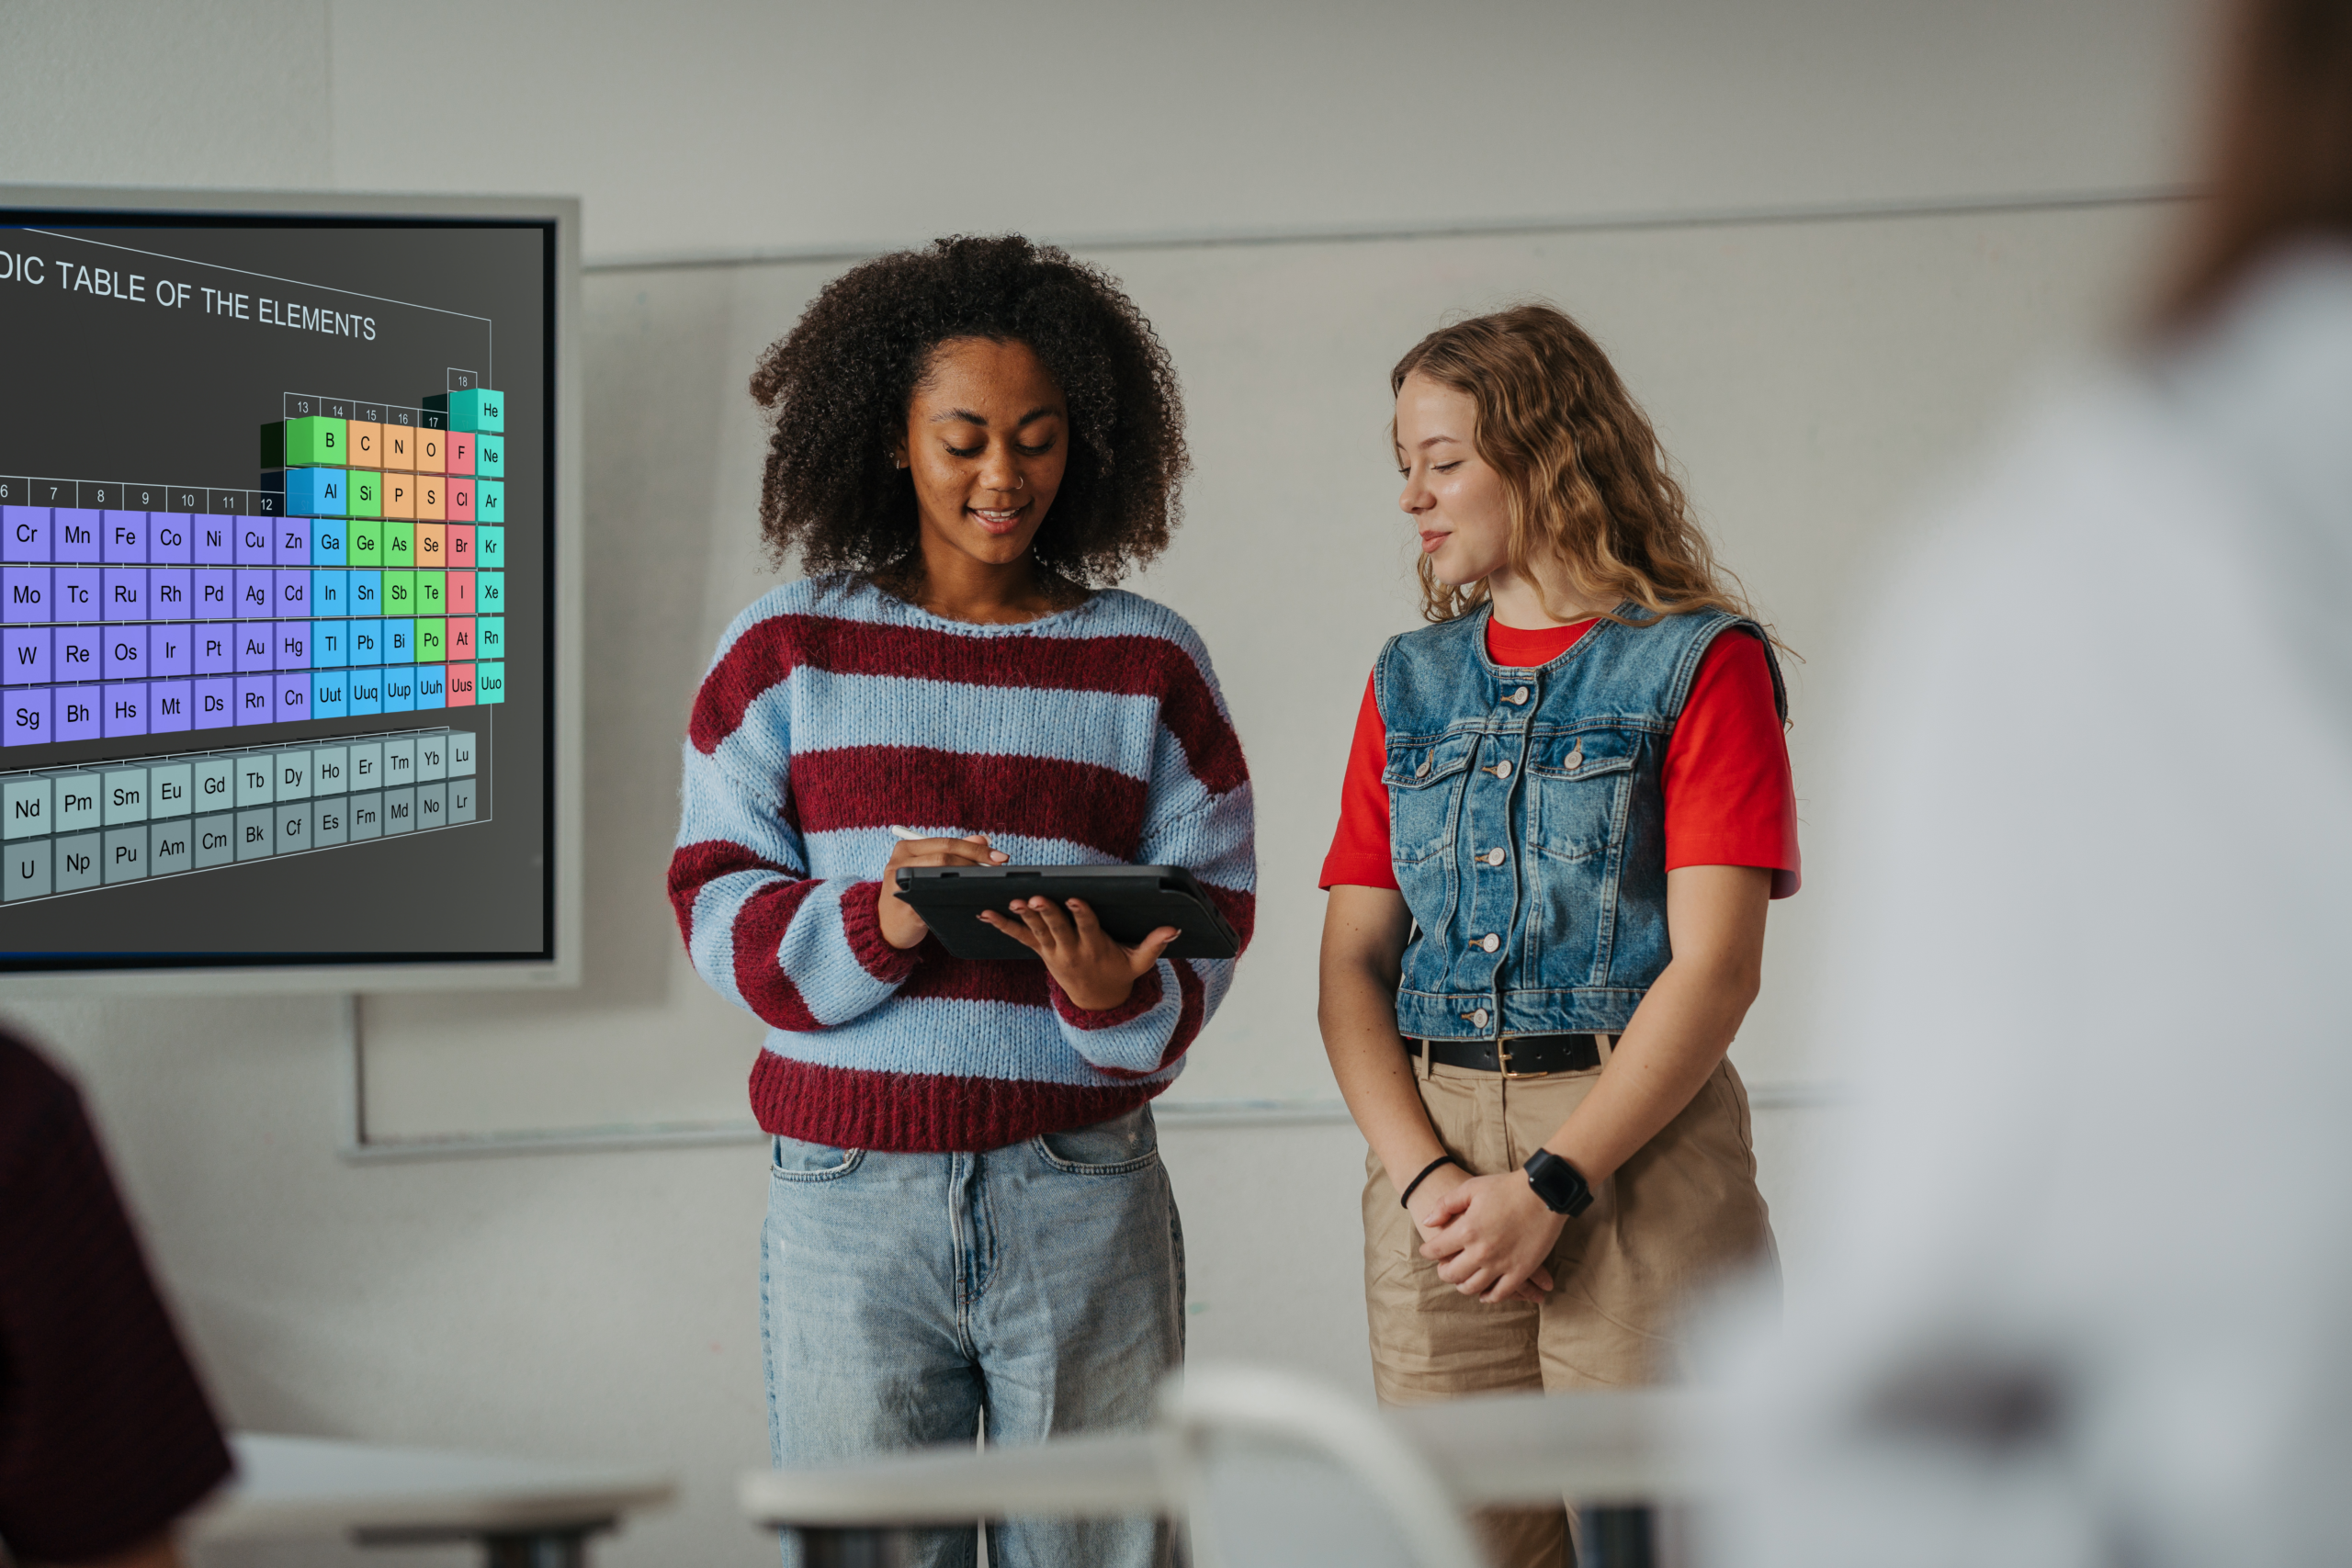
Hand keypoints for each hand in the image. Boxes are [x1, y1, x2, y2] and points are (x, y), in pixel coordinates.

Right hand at [878, 833, 1008, 949]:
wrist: (888, 929)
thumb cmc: (913, 896)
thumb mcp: (929, 870)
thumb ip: (953, 853)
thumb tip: (983, 839)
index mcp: (906, 849)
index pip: (947, 843)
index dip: (975, 849)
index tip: (999, 856)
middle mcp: (899, 862)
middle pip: (945, 855)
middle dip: (976, 861)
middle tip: (999, 869)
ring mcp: (899, 884)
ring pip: (941, 872)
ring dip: (969, 877)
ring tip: (989, 882)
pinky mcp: (905, 905)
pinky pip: (935, 898)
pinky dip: (957, 896)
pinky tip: (972, 899)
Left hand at [981, 896, 1176, 1011]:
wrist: (1096, 1000)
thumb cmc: (1119, 974)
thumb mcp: (1139, 964)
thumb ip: (1154, 945)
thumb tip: (1174, 928)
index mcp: (1095, 948)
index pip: (1087, 927)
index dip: (1080, 913)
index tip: (1074, 898)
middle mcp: (1071, 950)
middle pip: (1057, 927)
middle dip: (1046, 913)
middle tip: (1035, 898)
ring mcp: (1053, 952)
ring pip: (1036, 931)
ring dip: (1023, 916)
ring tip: (1011, 901)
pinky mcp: (1042, 952)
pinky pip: (1020, 938)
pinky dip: (1003, 925)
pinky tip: (986, 913)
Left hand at [1420, 1172, 1565, 1303]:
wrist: (1543, 1192)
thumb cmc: (1506, 1187)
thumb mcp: (1471, 1188)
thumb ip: (1445, 1205)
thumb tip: (1427, 1222)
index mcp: (1466, 1230)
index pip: (1436, 1250)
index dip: (1427, 1252)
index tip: (1427, 1251)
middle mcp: (1481, 1252)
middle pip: (1451, 1274)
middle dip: (1443, 1271)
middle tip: (1443, 1267)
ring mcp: (1501, 1264)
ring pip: (1473, 1287)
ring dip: (1463, 1286)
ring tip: (1462, 1279)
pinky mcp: (1521, 1271)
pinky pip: (1500, 1293)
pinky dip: (1489, 1297)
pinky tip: (1484, 1294)